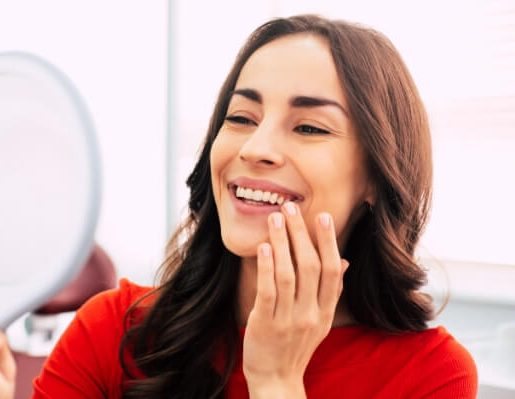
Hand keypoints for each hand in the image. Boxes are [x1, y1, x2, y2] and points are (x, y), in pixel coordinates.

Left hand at [243, 202, 347, 396]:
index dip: (329, 242)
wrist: (277, 380)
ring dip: (283, 243)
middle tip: (291, 207)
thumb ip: (329, 291)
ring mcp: (289, 320)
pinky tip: (264, 247)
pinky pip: (268, 292)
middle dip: (301, 234)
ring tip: (275, 218)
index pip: (332, 271)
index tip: (322, 216)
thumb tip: (343, 260)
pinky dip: (267, 268)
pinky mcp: (266, 325)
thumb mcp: (319, 321)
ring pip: (289, 275)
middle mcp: (311, 314)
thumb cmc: (296, 345)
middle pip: (311, 267)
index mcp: (325, 311)